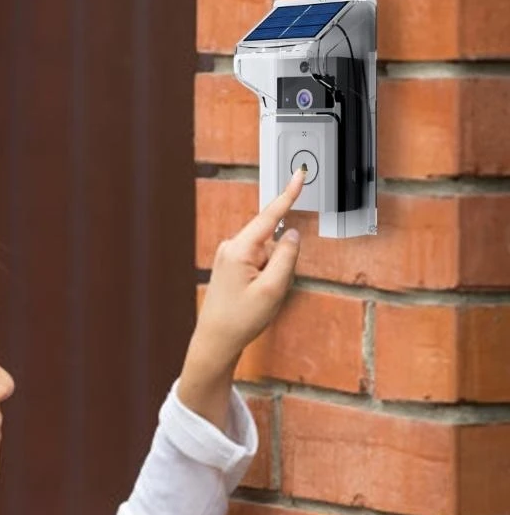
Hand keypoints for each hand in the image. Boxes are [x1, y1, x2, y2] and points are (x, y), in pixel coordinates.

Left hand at [192, 167, 304, 371]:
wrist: (216, 340)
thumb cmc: (239, 319)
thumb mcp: (272, 289)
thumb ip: (287, 257)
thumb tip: (292, 233)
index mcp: (239, 249)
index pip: (270, 216)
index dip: (288, 195)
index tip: (299, 174)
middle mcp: (231, 247)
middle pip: (272, 241)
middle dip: (279, 263)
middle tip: (269, 291)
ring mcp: (229, 256)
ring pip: (267, 255)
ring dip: (271, 274)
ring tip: (257, 297)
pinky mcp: (230, 265)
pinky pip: (259, 264)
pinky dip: (264, 278)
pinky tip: (252, 296)